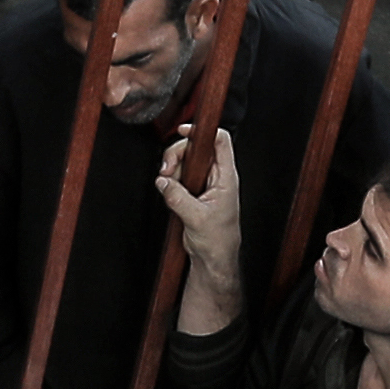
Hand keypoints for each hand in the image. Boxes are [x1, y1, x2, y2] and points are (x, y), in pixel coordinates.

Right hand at [156, 121, 241, 285]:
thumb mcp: (197, 218)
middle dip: (177, 154)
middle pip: (196, 148)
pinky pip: (179, 177)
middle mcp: (216, 176)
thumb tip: (164, 182)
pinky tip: (168, 189)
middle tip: (167, 170)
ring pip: (185, 162)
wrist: (214, 258)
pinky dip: (170, 180)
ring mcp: (204, 183)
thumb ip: (178, 197)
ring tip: (166, 182)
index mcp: (226, 177)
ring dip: (172, 168)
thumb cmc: (218, 240)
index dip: (203, 131)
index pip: (220, 141)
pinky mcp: (193, 192)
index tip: (185, 131)